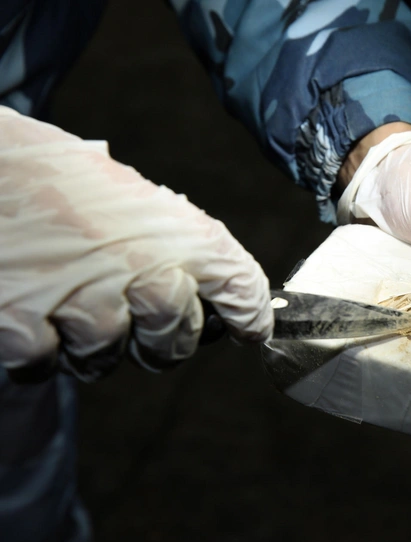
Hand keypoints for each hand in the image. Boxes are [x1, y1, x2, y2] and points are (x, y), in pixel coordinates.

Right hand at [0, 107, 272, 381]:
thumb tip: (195, 287)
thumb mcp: (127, 191)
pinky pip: (45, 365)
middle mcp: (143, 268)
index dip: (249, 315)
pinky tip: (26, 310)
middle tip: (138, 322)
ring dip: (90, 344)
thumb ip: (168, 238)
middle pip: (175, 340)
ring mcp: (84, 300)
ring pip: (105, 358)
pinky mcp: (23, 324)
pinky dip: (36, 348)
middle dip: (161, 340)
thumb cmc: (48, 171)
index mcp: (176, 231)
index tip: (251, 328)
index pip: (239, 287)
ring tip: (64, 298)